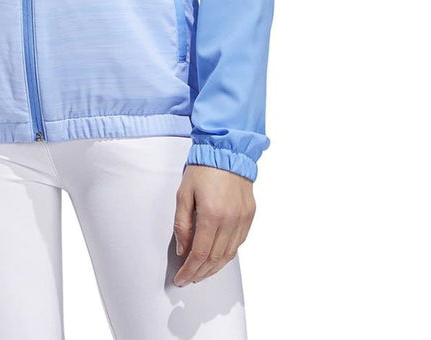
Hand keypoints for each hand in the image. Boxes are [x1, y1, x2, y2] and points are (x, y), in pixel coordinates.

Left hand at [172, 164, 255, 285]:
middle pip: (215, 259)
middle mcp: (230, 221)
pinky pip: (239, 243)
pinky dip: (227, 255)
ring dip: (214, 268)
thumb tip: (182, 249)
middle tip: (189, 278)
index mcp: (211, 215)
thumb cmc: (203, 168)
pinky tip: (218, 258)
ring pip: (229, 255)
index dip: (189, 270)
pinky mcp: (249, 216)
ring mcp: (242, 219)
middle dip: (200, 273)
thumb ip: (182, 224)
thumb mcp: (183, 193)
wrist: (227, 151)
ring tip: (201, 272)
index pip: (200, 254)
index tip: (181, 278)